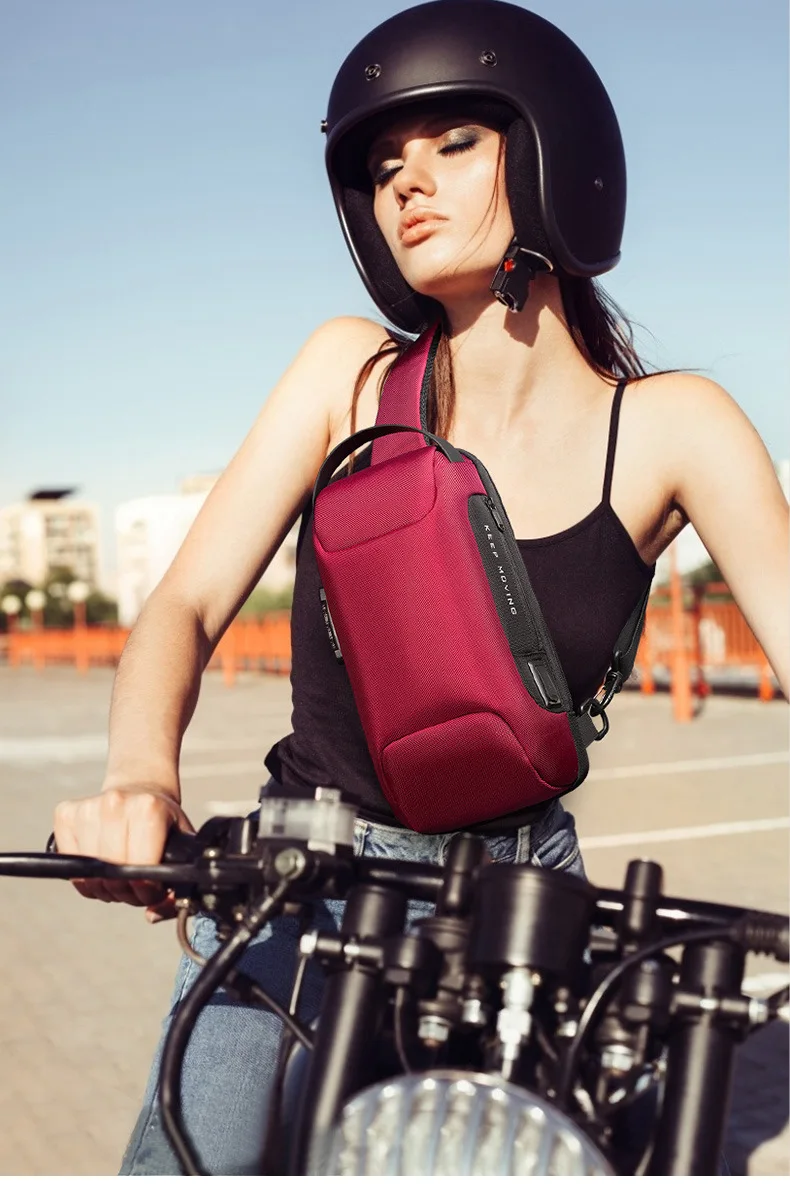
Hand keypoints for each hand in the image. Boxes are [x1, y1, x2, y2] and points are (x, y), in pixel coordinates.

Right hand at [53, 785, 193, 919]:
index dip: (147, 889)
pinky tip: (99, 865)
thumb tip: (151, 915)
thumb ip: (177, 888)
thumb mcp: (181, 847)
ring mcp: (88, 807)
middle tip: (136, 884)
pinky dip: (83, 874)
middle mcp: (116, 803)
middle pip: (112, 873)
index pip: (139, 868)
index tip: (152, 888)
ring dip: (103, 885)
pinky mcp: (66, 812)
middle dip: (126, 890)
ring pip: (88, 872)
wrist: (141, 787)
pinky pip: (68, 862)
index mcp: (149, 808)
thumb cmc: (162, 822)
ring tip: (119, 875)